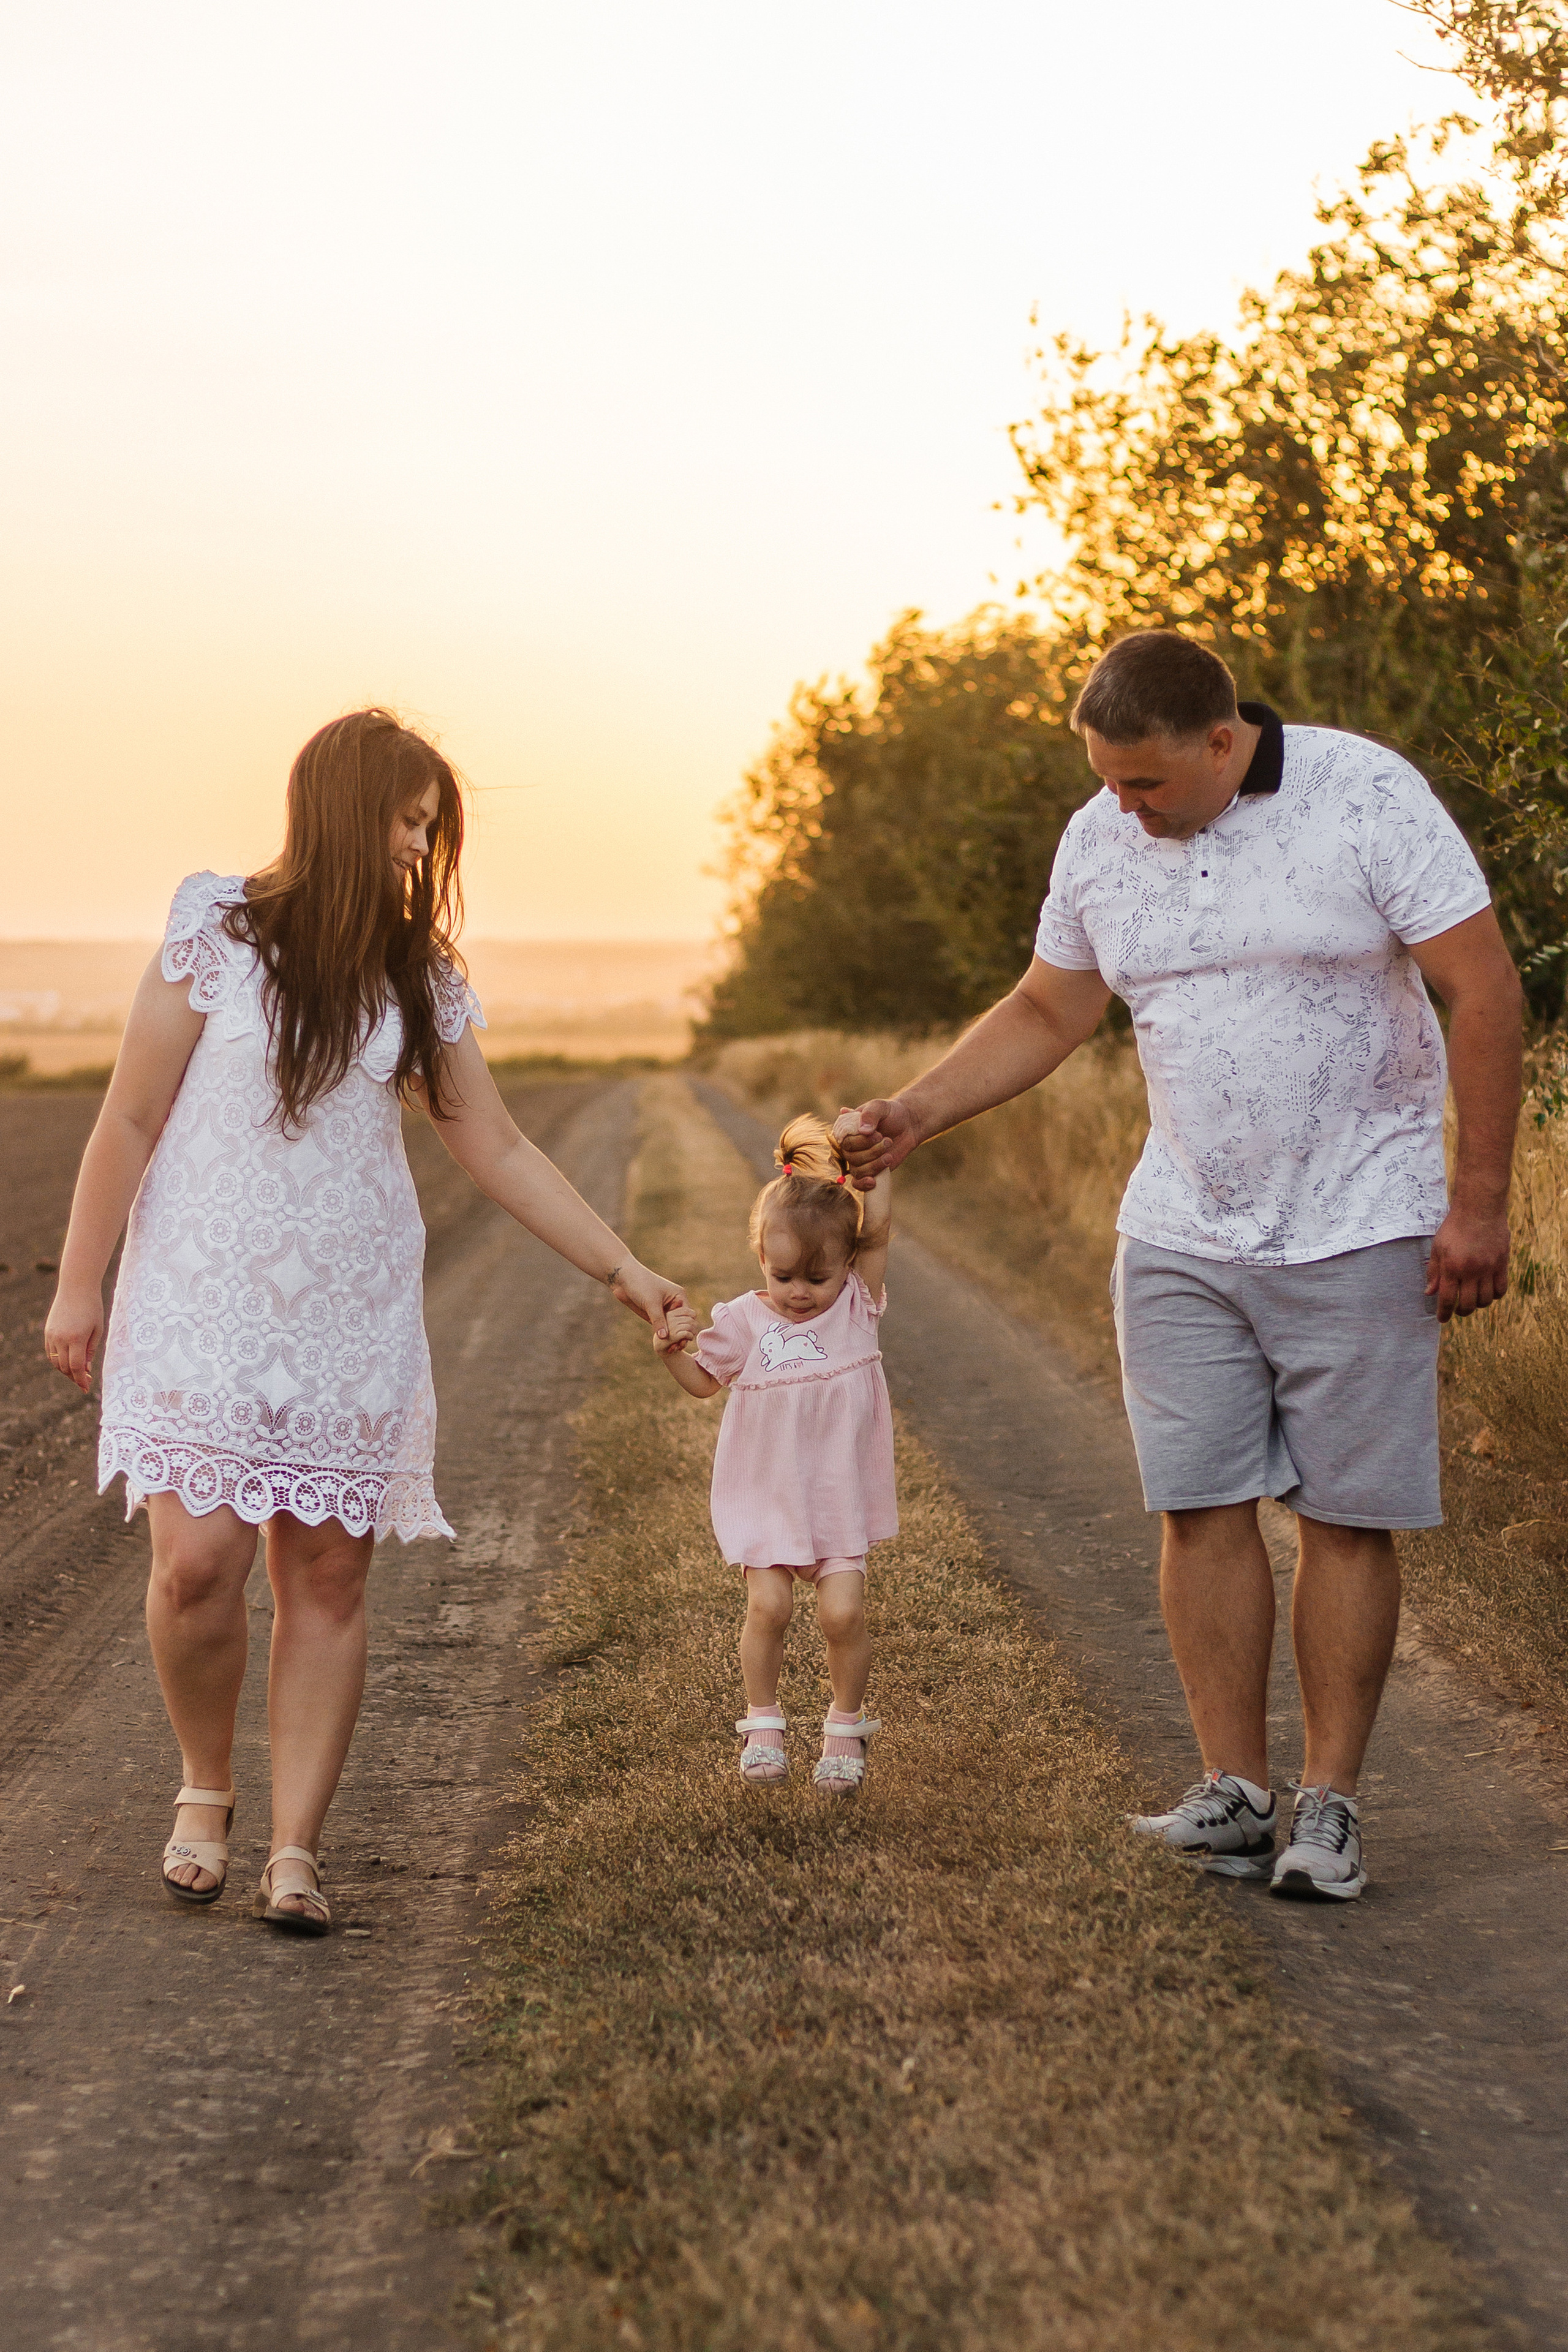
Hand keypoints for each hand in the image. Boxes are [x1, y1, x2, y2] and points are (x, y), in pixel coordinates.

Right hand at [44, 1280, 104, 1393]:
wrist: (76, 1286)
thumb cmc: (92, 1307)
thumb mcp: (97, 1329)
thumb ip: (90, 1350)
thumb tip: (86, 1369)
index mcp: (76, 1338)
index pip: (76, 1367)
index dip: (81, 1379)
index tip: (86, 1388)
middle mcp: (61, 1338)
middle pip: (64, 1366)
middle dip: (74, 1377)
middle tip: (84, 1381)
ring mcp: (51, 1335)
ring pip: (55, 1361)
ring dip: (65, 1369)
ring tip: (77, 1372)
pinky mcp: (47, 1331)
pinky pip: (50, 1352)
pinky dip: (57, 1359)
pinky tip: (67, 1361)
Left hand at [610, 1260, 685, 1342]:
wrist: (623, 1279)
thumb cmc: (641, 1284)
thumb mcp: (651, 1302)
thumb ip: (658, 1320)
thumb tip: (664, 1337)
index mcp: (679, 1297)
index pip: (688, 1316)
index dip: (686, 1328)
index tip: (683, 1340)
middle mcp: (673, 1304)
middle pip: (681, 1324)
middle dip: (680, 1335)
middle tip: (677, 1347)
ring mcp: (663, 1310)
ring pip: (671, 1327)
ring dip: (671, 1338)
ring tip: (671, 1349)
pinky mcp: (653, 1315)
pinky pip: (661, 1328)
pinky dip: (662, 1336)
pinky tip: (664, 1345)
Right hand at [656, 1303, 699, 1355]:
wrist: (661, 1347)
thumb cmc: (668, 1332)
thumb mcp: (672, 1320)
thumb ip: (677, 1312)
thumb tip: (680, 1300)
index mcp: (669, 1312)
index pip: (687, 1311)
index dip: (692, 1317)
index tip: (690, 1324)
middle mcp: (668, 1318)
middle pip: (690, 1319)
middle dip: (694, 1326)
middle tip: (691, 1332)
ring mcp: (670, 1326)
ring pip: (690, 1325)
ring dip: (692, 1333)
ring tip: (689, 1336)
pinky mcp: (672, 1335)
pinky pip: (687, 1333)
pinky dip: (690, 1337)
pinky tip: (687, 1340)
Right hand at [837, 1099, 921, 1190]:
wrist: (908, 1124)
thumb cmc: (891, 1113)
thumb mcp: (880, 1106)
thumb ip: (870, 1114)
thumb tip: (863, 1131)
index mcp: (847, 1130)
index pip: (845, 1142)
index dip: (861, 1141)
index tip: (878, 1134)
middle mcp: (849, 1146)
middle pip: (851, 1156)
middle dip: (871, 1151)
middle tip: (887, 1140)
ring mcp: (858, 1159)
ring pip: (857, 1170)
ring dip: (875, 1164)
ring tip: (889, 1155)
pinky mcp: (868, 1170)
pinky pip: (858, 1182)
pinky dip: (863, 1184)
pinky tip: (873, 1182)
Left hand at [1425, 1206, 1509, 1321]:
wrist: (1479, 1209)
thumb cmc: (1454, 1227)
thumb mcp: (1438, 1248)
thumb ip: (1434, 1272)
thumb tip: (1429, 1293)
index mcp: (1452, 1267)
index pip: (1447, 1299)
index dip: (1444, 1313)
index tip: (1442, 1319)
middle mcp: (1471, 1270)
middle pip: (1468, 1304)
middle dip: (1461, 1312)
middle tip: (1458, 1310)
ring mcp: (1489, 1268)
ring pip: (1485, 1300)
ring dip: (1478, 1305)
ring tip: (1472, 1299)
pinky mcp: (1502, 1263)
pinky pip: (1501, 1289)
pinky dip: (1494, 1296)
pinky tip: (1487, 1292)